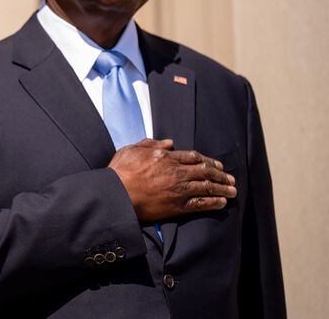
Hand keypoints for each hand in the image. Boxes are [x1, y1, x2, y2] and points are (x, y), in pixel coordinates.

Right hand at [108, 138, 236, 221]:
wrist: (116, 195)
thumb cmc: (119, 172)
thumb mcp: (131, 150)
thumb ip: (150, 144)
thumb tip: (168, 143)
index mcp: (165, 157)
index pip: (193, 157)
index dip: (208, 160)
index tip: (217, 164)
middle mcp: (175, 171)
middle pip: (205, 170)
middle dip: (220, 174)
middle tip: (230, 178)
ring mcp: (178, 189)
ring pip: (207, 186)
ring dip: (222, 188)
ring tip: (233, 190)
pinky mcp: (177, 206)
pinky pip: (201, 203)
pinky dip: (214, 202)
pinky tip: (222, 202)